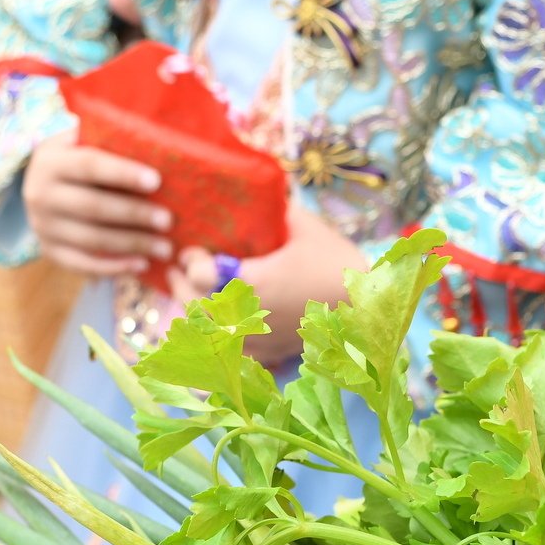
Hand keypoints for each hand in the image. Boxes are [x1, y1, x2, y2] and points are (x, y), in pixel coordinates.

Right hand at [22, 131, 170, 276]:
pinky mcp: (49, 250)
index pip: (89, 165)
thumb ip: (109, 143)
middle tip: (167, 220)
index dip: (123, 173)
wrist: (41, 185)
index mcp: (50, 161)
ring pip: (93, 239)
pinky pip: (84, 264)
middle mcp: (39, 193)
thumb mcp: (82, 143)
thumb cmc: (78, 160)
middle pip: (93, 206)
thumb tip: (159, 149)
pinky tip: (142, 264)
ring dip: (133, 244)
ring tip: (165, 247)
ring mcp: (42, 225)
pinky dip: (114, 267)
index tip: (156, 181)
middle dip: (134, 214)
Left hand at [176, 204, 365, 364]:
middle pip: (194, 307)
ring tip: (187, 296)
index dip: (190, 262)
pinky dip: (215, 341)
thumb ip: (276, 209)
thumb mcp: (307, 228)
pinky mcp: (268, 355)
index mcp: (253, 282)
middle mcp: (248, 316)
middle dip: (180, 287)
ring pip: (207, 334)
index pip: (200, 277)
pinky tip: (214, 328)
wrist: (369, 310)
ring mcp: (257, 340)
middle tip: (175, 270)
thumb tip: (256, 189)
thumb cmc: (339, 265)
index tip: (191, 251)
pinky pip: (229, 353)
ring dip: (192, 314)